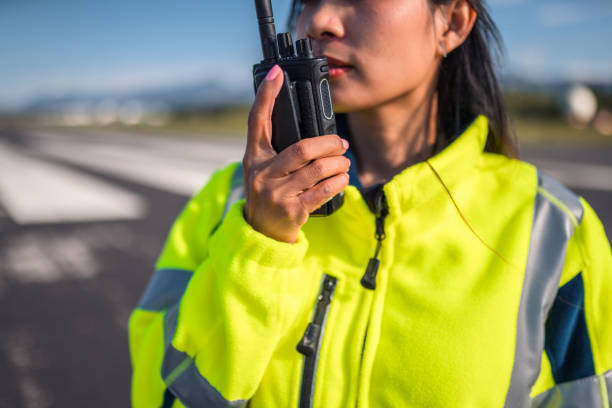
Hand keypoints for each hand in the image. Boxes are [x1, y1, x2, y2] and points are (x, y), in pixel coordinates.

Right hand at [242, 65, 349, 242]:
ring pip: (318, 170)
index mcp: (254, 157)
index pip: (257, 120)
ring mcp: (276, 194)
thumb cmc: (268, 194)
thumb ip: (277, 149)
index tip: (277, 72)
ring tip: (344, 163)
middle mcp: (262, 173)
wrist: (261, 233)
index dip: (266, 95)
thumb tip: (310, 131)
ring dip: (338, 164)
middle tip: (342, 144)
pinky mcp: (292, 211)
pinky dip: (338, 182)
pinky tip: (342, 179)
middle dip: (329, 144)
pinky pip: (323, 191)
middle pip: (302, 149)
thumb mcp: (263, 169)